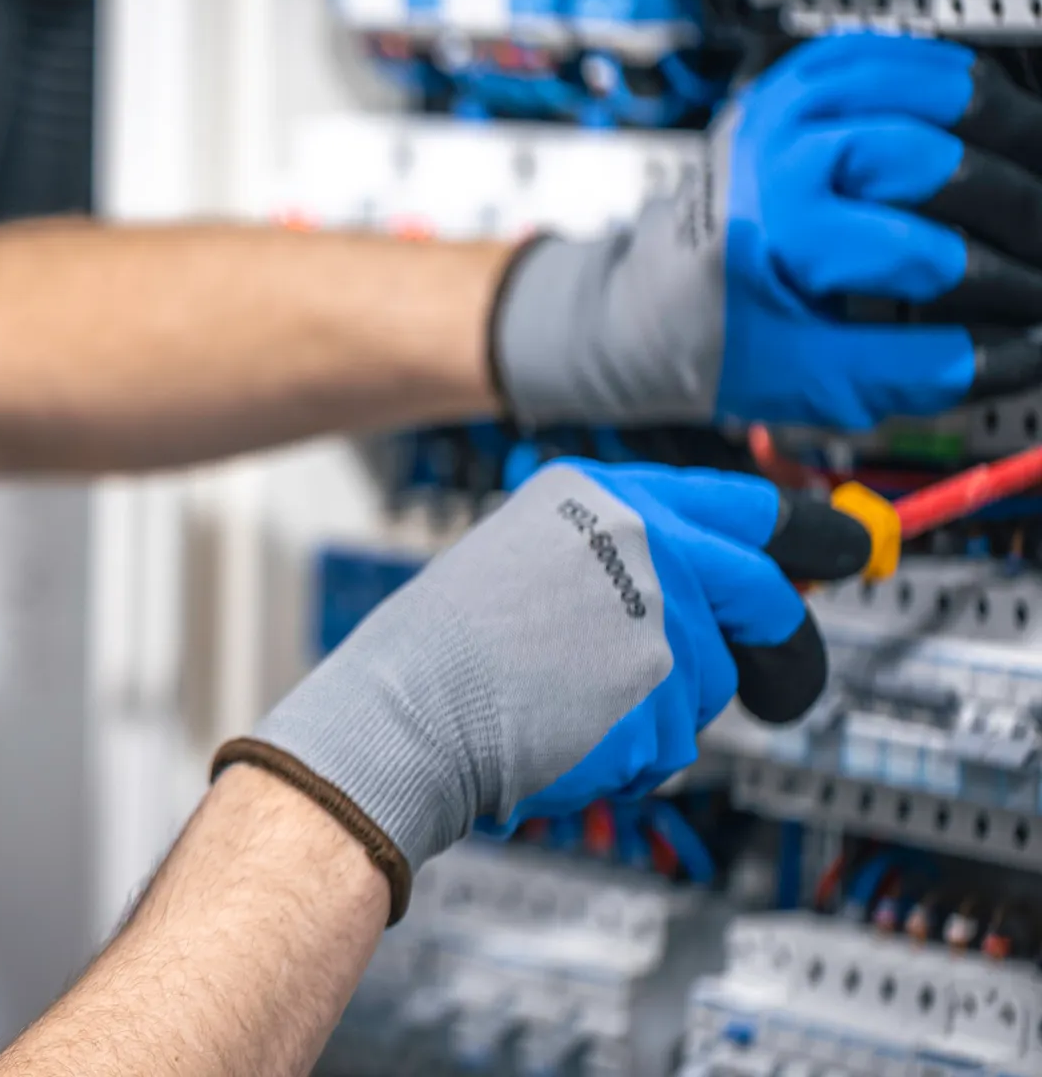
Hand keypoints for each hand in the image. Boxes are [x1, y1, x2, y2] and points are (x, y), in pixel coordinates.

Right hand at [217, 461, 870, 907]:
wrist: (405, 712)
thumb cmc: (442, 648)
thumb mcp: (530, 554)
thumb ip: (621, 557)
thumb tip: (712, 589)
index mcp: (605, 494)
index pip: (744, 504)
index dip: (807, 532)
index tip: (844, 549)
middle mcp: (643, 540)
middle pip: (762, 595)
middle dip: (779, 651)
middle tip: (783, 686)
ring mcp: (660, 616)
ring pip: (712, 683)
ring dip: (664, 713)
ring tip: (573, 707)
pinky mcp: (664, 695)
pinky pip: (675, 743)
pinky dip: (632, 756)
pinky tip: (568, 737)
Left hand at [492, 33, 1041, 428]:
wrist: (638, 305)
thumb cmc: (707, 340)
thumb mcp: (798, 380)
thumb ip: (899, 374)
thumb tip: (1002, 356)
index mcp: (771, 230)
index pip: (918, 251)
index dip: (993, 285)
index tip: (1027, 312)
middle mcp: (772, 153)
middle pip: (932, 155)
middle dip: (1009, 204)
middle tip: (1035, 246)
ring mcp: (780, 108)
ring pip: (924, 86)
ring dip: (997, 128)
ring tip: (1027, 176)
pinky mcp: (789, 86)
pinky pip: (889, 54)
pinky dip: (947, 78)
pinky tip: (984, 117)